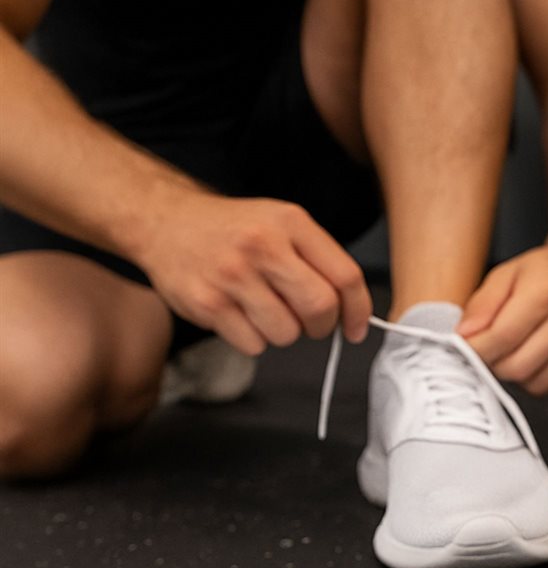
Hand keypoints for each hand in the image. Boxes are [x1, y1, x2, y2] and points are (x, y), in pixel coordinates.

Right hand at [136, 189, 370, 354]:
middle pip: (320, 307)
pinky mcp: (207, 304)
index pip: (345, 275)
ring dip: (284, 332)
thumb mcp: (282, 224)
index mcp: (291, 222)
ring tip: (265, 308)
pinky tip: (239, 313)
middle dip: (322, 326)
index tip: (357, 327)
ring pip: (287, 333)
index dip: (359, 309)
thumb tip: (352, 311)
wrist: (168, 222)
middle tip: (311, 322)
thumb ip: (319, 259)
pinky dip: (253, 338)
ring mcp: (232, 276)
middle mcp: (262, 245)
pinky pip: (253, 344)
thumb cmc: (236, 230)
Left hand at [457, 233, 547, 394]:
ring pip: (533, 382)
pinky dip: (532, 377)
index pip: (501, 337)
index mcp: (547, 291)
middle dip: (492, 363)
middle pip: (517, 366)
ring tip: (508, 349)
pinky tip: (529, 355)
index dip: (474, 348)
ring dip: (512, 373)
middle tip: (484, 348)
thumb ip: (482, 304)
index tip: (461, 346)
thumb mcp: (506, 272)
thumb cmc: (546, 269)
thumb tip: (463, 336)